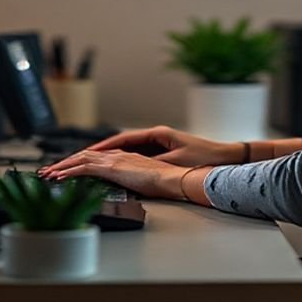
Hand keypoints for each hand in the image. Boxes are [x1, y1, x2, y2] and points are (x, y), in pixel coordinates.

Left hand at [38, 150, 190, 199]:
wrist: (173, 178)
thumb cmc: (165, 182)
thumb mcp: (144, 181)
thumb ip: (132, 181)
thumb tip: (127, 189)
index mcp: (125, 157)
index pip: (96, 157)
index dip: (79, 162)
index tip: (67, 170)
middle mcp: (117, 155)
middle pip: (84, 156)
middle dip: (65, 163)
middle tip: (49, 170)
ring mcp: (114, 160)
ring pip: (80, 159)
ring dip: (62, 166)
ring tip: (47, 174)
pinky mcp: (111, 167)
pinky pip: (83, 168)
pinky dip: (68, 172)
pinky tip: (57, 178)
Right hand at [87, 125, 243, 166]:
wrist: (224, 157)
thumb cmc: (204, 158)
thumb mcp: (176, 161)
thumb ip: (153, 162)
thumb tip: (131, 165)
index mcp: (157, 134)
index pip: (124, 139)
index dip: (103, 147)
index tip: (86, 154)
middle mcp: (156, 135)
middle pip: (121, 142)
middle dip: (99, 151)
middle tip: (77, 158)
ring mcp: (159, 142)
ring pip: (127, 148)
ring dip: (108, 155)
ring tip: (86, 163)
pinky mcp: (163, 151)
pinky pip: (136, 154)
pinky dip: (122, 160)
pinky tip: (110, 167)